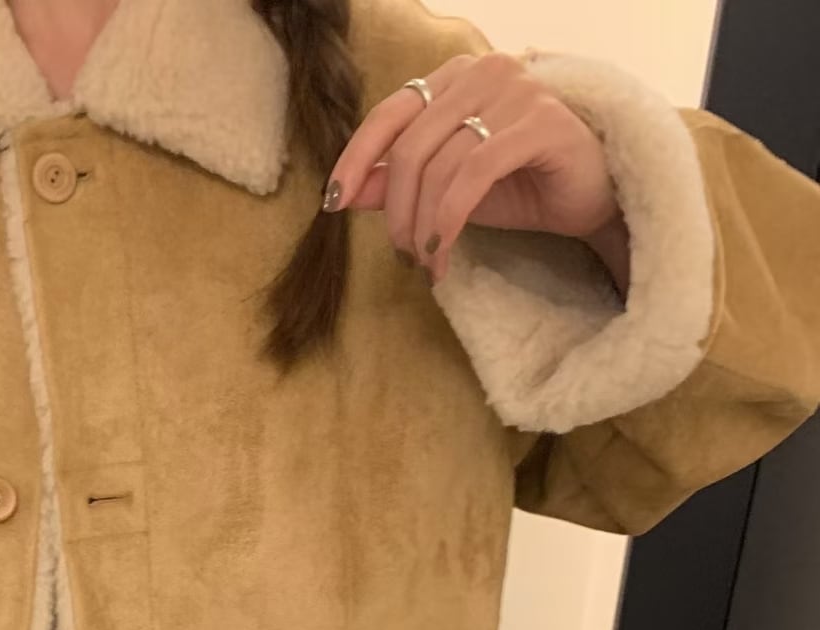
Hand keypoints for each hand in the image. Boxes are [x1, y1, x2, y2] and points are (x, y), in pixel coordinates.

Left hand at [324, 51, 626, 289]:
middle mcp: (483, 72)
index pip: (390, 113)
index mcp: (455, 78)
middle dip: (397, 211)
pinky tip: (443, 254)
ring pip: (439, 164)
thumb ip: (400, 184)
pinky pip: (473, 174)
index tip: (332, 203)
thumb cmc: (522, 187)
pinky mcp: (540, 123)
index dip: (355, 159)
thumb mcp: (449, 190)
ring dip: (423, 225)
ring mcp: (515, 91)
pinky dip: (449, 221)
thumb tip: (346, 193)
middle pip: (410, 146)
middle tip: (403, 256)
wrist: (592, 200)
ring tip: (427, 262)